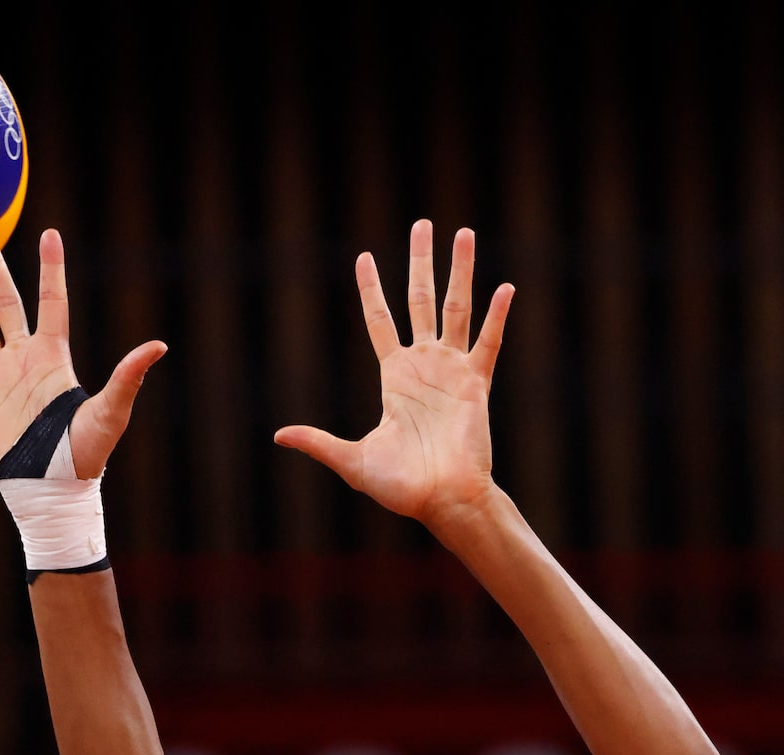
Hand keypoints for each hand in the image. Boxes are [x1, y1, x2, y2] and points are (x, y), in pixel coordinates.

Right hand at [0, 229, 164, 476]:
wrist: (48, 489)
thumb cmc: (83, 455)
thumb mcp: (109, 412)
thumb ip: (128, 377)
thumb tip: (159, 346)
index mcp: (53, 357)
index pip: (52, 302)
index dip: (51, 270)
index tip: (49, 235)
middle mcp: (24, 360)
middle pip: (9, 306)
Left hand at [276, 222, 512, 532]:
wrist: (442, 500)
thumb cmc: (400, 487)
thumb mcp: (351, 460)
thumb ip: (318, 443)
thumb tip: (279, 436)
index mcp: (395, 378)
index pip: (379, 321)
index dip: (371, 290)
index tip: (363, 257)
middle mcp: (424, 366)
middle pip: (420, 300)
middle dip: (421, 262)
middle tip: (423, 224)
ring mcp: (452, 372)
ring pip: (456, 308)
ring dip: (461, 271)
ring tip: (464, 233)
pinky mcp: (477, 385)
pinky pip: (487, 344)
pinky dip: (496, 317)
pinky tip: (504, 288)